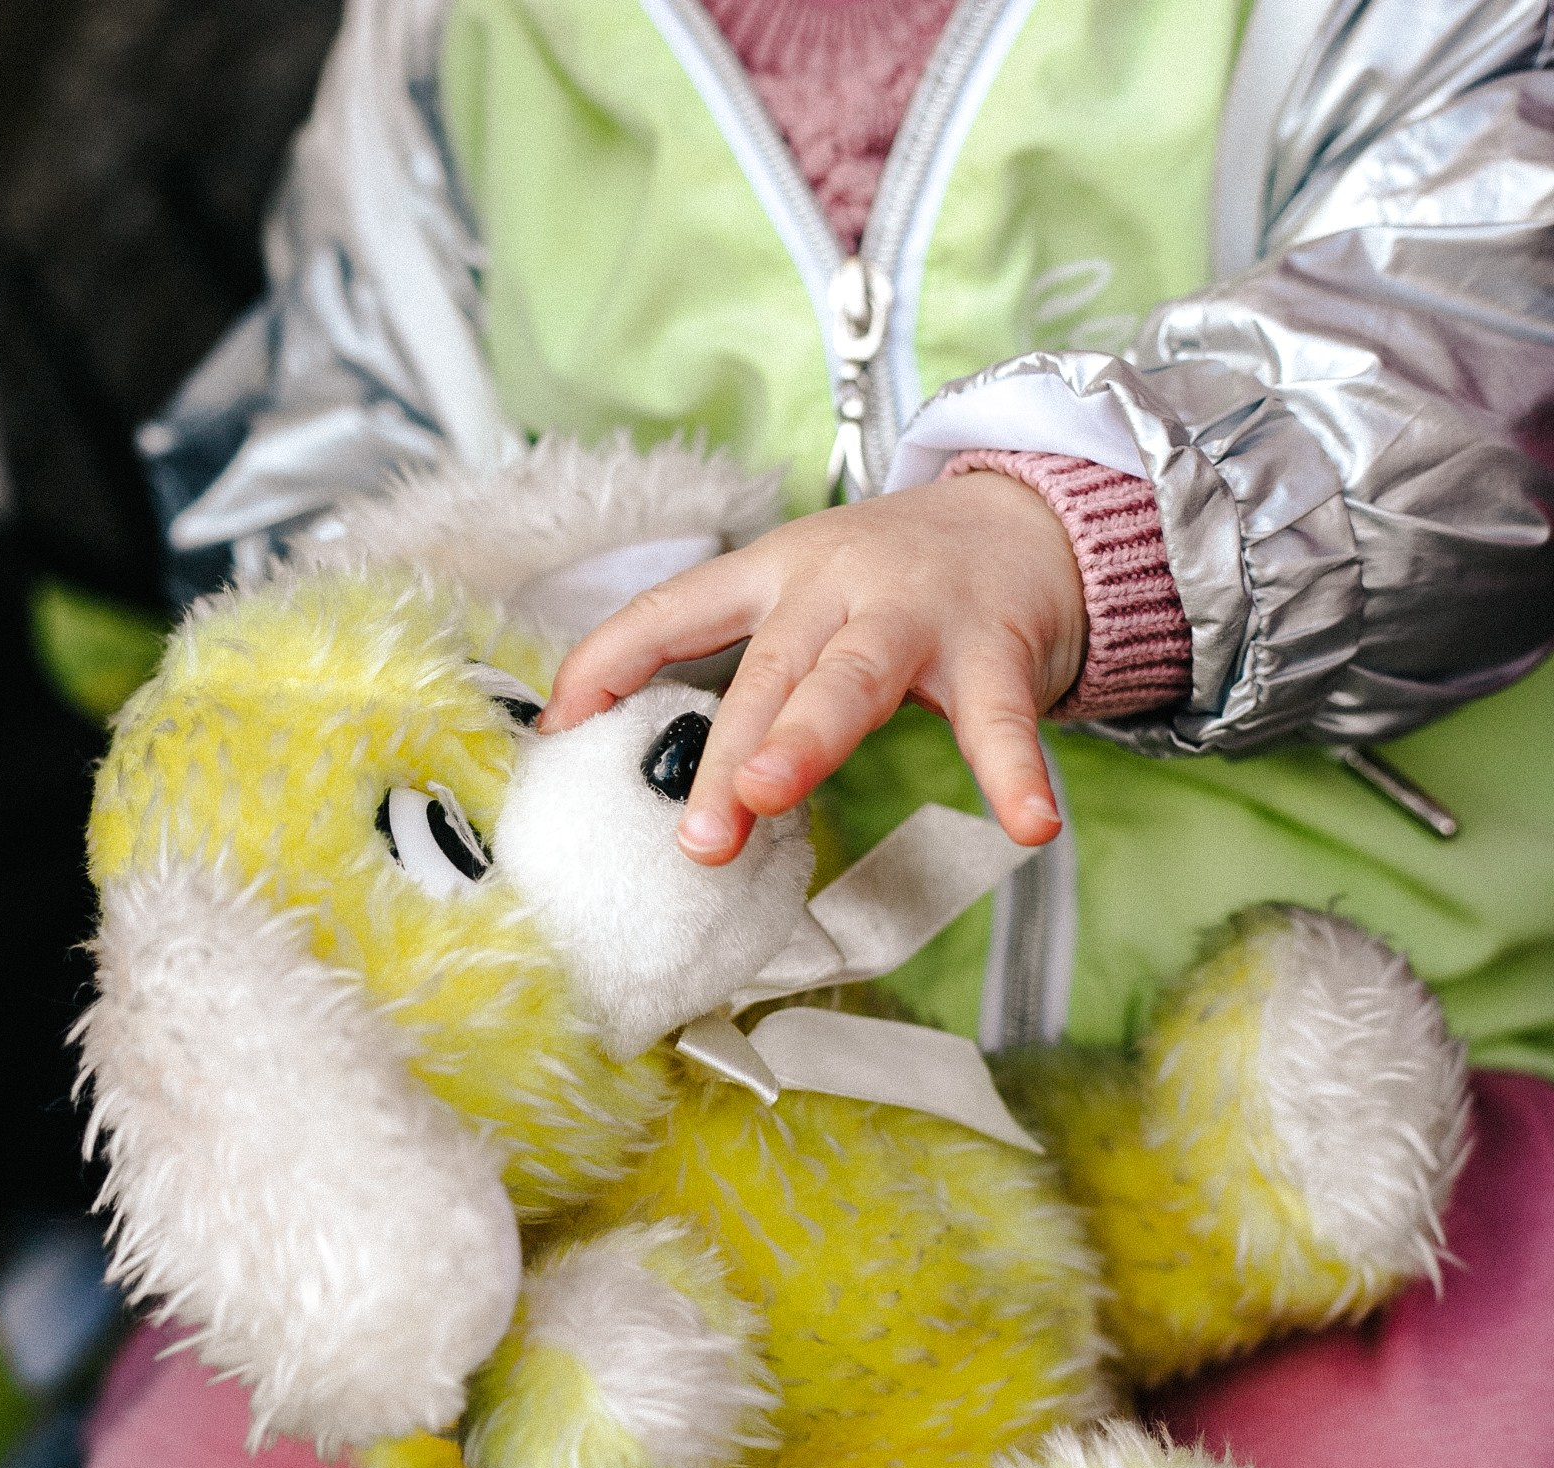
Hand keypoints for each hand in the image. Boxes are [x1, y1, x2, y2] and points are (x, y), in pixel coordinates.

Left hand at [542, 471, 1085, 861]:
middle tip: (694, 832)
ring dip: (807, 741)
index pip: (670, 611)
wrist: (1028, 517)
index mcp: (771, 573)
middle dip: (723, 752)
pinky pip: (1000, 718)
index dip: (609, 662)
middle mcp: (833, 585)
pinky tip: (1028, 827)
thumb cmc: (891, 579)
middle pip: (766, 671)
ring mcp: (914, 613)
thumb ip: (739, 660)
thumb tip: (633, 743)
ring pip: (851, 681)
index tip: (555, 729)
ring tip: (770, 797)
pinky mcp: (994, 645)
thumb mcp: (803, 594)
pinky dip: (1014, 773)